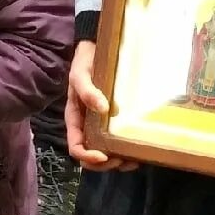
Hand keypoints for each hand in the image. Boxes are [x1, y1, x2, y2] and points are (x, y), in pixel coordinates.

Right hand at [66, 41, 137, 171]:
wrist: (98, 49)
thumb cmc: (86, 63)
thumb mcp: (80, 74)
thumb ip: (87, 90)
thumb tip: (103, 108)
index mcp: (75, 118)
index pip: (75, 146)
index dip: (87, 156)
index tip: (103, 155)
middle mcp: (87, 126)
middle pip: (90, 157)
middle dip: (104, 165)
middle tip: (121, 160)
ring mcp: (101, 126)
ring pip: (105, 155)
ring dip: (117, 163)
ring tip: (133, 159)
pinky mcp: (115, 123)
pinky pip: (118, 144)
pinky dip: (127, 153)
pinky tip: (139, 152)